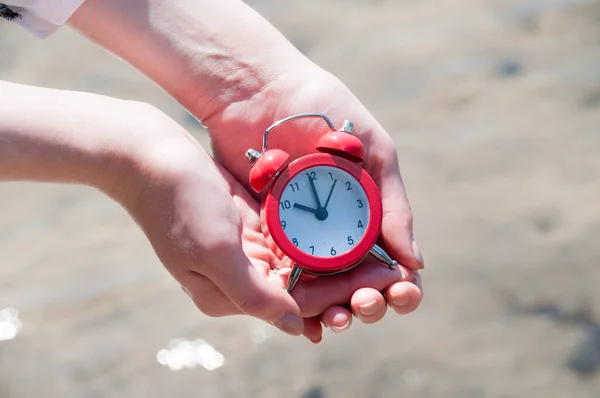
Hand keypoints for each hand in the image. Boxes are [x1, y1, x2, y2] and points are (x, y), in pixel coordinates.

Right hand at [112, 104, 417, 342]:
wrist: (150, 156)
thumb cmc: (177, 204)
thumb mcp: (214, 253)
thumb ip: (255, 294)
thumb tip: (296, 327)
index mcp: (231, 294)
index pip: (298, 304)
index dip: (343, 296)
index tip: (384, 285)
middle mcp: (244, 277)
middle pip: (308, 288)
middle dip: (350, 284)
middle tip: (395, 278)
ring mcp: (251, 250)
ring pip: (307, 265)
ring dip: (344, 263)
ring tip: (384, 258)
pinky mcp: (255, 224)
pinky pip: (297, 238)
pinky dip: (325, 238)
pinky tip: (356, 232)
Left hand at [200, 68, 423, 334]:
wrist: (260, 91)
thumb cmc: (327, 111)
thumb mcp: (373, 150)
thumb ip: (394, 204)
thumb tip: (417, 263)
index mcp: (368, 212)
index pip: (391, 262)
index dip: (400, 285)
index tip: (402, 292)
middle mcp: (337, 230)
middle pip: (358, 283)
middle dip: (369, 303)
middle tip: (365, 304)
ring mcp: (301, 236)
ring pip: (323, 290)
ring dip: (335, 311)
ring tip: (337, 319)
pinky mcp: (266, 235)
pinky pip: (284, 278)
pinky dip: (296, 303)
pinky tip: (304, 320)